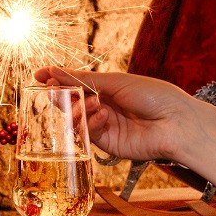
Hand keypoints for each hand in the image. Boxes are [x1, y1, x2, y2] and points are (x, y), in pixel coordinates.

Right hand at [34, 67, 215, 201]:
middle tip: (52, 91)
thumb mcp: (117, 82)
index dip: (57, 79)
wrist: (176, 123)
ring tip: (86, 104)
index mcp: (109, 88)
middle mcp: (105, 107)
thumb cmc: (154, 96)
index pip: (76, 83)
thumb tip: (54, 71)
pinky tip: (101, 115)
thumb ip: (85, 80)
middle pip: (72, 102)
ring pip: (75, 119)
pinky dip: (89, 123)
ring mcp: (105, 126)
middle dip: (61, 96)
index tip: (38, 75)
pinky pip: (87, 133)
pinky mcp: (107, 144)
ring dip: (76, 110)